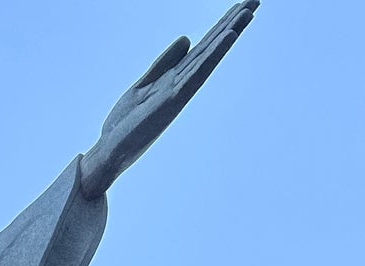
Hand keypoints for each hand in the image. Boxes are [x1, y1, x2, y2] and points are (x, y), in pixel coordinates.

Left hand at [81, 2, 257, 198]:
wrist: (108, 151)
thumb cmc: (125, 123)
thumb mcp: (144, 84)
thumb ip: (165, 63)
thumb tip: (187, 39)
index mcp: (175, 78)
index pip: (203, 47)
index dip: (221, 26)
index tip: (242, 5)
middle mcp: (182, 83)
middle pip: (211, 48)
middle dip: (232, 24)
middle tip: (256, 1)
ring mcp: (179, 91)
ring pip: (208, 56)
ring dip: (229, 33)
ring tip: (248, 12)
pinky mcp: (171, 100)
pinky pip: (196, 73)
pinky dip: (212, 55)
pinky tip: (227, 37)